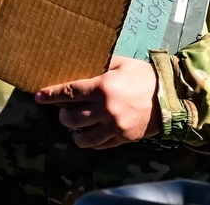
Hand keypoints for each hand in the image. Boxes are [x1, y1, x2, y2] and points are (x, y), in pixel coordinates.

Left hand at [34, 55, 159, 149]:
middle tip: (63, 111)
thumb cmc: (143, 75)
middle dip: (62, 116)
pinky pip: (100, 145)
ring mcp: (115, 126)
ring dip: (75, 132)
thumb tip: (78, 64)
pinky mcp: (123, 138)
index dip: (50, 96)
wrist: (171, 96)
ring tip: (76, 126)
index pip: (69, 93)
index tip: (37, 97)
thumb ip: (98, 65)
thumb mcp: (120, 63)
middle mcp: (106, 109)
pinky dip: (92, 140)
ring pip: (83, 137)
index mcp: (103, 87)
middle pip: (71, 119)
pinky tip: (92, 133)